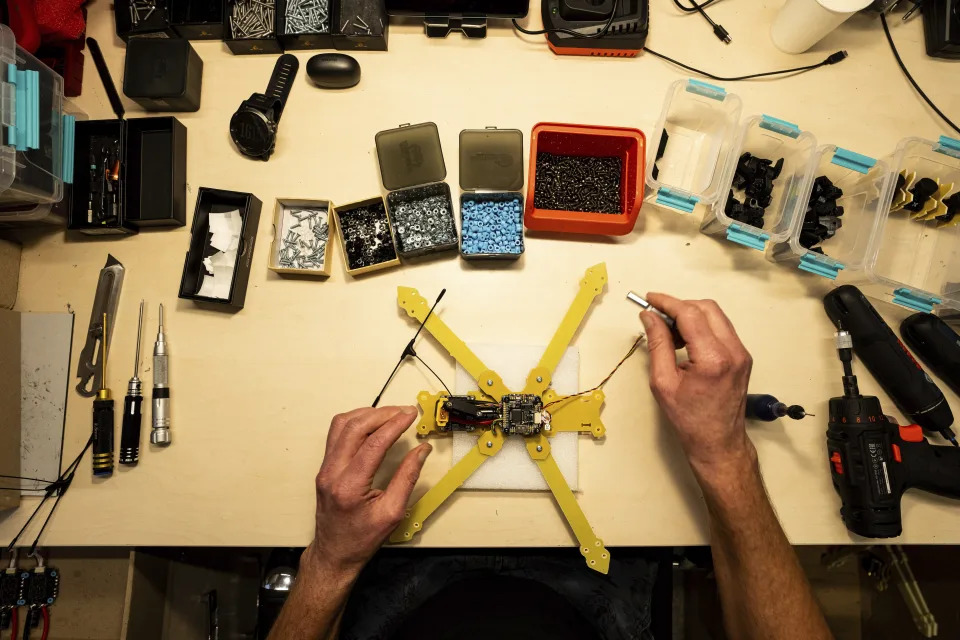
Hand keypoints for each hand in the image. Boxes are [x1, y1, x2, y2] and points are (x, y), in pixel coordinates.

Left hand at [304, 406, 431, 579]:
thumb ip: (407, 478)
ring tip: (390, 414)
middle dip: (382, 414)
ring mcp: (325, 468)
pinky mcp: (325, 467)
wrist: (335, 553)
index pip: (373, 444)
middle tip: (403, 411)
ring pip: (341, 425)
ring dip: (366, 415)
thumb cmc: (362, 539)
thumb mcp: (392, 513)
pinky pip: (336, 434)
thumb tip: (421, 451)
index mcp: (349, 486)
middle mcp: (332, 473)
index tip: (410, 415)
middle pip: (354, 427)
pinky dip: (355, 422)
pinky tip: (372, 424)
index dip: (394, 425)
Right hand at [640, 294, 755, 478]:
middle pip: (706, 308)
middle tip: (658, 317)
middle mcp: (733, 352)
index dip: (667, 302)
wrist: (718, 442)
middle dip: (680, 306)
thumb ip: (657, 344)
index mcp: (713, 359)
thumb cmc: (690, 420)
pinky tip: (686, 341)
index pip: (690, 314)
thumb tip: (650, 317)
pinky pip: (722, 329)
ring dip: (691, 316)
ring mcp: (742, 353)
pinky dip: (702, 327)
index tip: (650, 299)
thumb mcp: (663, 382)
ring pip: (716, 316)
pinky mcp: (743, 357)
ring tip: (670, 333)